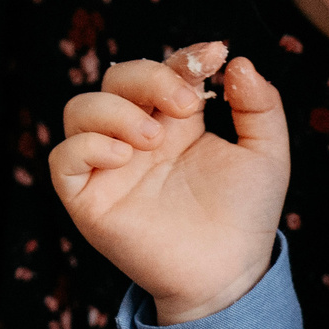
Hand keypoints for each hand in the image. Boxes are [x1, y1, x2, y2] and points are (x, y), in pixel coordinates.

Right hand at [52, 48, 287, 323]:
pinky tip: (125, 158)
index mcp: (174, 123)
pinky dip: (87, 146)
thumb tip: (238, 62)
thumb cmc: (245, 216)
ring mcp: (109, 167)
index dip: (183, 57)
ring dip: (115, 111)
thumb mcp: (266, 154)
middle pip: (115, 79)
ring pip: (79, 110)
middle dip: (148, 78)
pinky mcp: (88, 199)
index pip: (163, 70)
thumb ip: (261, 106)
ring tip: (153, 139)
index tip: (214, 55)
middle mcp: (137, 138)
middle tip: (184, 105)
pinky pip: (62, 159)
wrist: (229, 273)